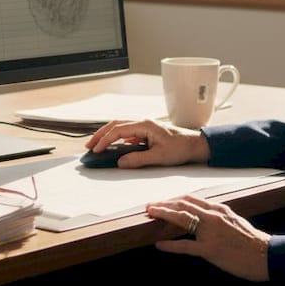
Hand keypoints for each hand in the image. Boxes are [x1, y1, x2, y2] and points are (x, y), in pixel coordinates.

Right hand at [85, 118, 209, 167]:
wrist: (195, 144)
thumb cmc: (181, 148)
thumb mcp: (159, 157)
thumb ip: (138, 159)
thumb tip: (120, 162)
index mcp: (145, 125)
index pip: (119, 130)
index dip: (105, 140)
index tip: (96, 150)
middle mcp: (143, 123)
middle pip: (115, 124)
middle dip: (100, 134)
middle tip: (89, 146)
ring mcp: (144, 127)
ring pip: (120, 127)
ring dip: (107, 135)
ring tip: (96, 145)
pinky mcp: (146, 132)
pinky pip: (127, 132)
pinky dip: (116, 138)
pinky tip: (112, 147)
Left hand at [146, 195, 270, 281]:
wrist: (267, 255)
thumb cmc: (254, 242)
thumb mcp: (237, 223)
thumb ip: (222, 219)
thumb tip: (208, 219)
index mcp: (220, 209)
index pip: (193, 200)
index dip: (176, 200)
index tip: (165, 201)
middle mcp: (213, 216)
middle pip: (183, 205)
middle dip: (165, 204)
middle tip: (150, 205)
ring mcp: (210, 232)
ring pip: (181, 218)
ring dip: (164, 215)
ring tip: (150, 214)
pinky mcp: (209, 249)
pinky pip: (185, 246)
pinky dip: (170, 245)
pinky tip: (159, 245)